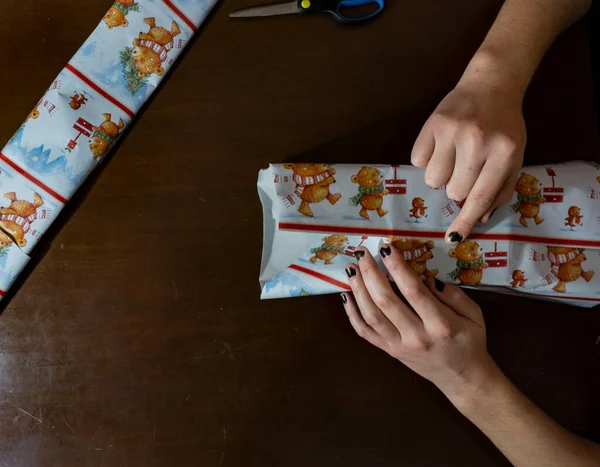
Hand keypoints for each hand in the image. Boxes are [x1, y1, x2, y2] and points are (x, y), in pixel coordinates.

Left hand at [342, 245, 497, 401]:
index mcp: (440, 325)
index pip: (413, 291)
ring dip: (358, 289)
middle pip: (386, 301)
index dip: (397, 267)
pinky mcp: (389, 351)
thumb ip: (453, 294)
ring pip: (371, 315)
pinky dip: (351, 313)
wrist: (462, 379)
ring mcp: (398, 345)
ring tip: (351, 268)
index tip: (386, 247)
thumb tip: (426, 276)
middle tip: (361, 252)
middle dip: (370, 273)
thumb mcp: (474, 315)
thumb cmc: (470, 342)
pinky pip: (365, 332)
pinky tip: (346, 295)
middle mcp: (416, 336)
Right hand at [411, 79, 525, 243]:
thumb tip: (478, 218)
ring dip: (440, 176)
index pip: (480, 197)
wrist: (490, 85)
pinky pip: (418, 160)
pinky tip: (440, 146)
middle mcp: (477, 142)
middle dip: (456, 189)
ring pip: (432, 179)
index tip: (453, 238)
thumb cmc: (504, 127)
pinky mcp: (432, 124)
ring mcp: (452, 131)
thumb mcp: (514, 158)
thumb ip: (500, 190)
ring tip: (451, 158)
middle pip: (453, 191)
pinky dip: (426, 159)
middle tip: (464, 171)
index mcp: (503, 153)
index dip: (465, 221)